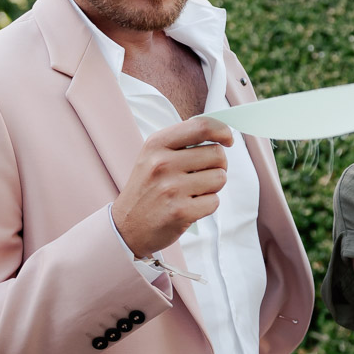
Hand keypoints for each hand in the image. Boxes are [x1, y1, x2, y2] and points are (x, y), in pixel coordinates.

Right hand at [110, 116, 233, 258]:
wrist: (126, 227)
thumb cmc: (147, 189)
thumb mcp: (153, 156)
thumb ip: (182, 142)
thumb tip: (220, 133)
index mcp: (157, 144)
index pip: (201, 127)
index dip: (222, 131)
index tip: (227, 139)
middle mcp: (163, 163)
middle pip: (217, 154)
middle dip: (218, 165)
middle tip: (203, 175)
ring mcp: (171, 188)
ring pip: (220, 178)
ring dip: (212, 187)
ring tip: (193, 192)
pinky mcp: (180, 211)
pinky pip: (214, 202)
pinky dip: (207, 205)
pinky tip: (190, 206)